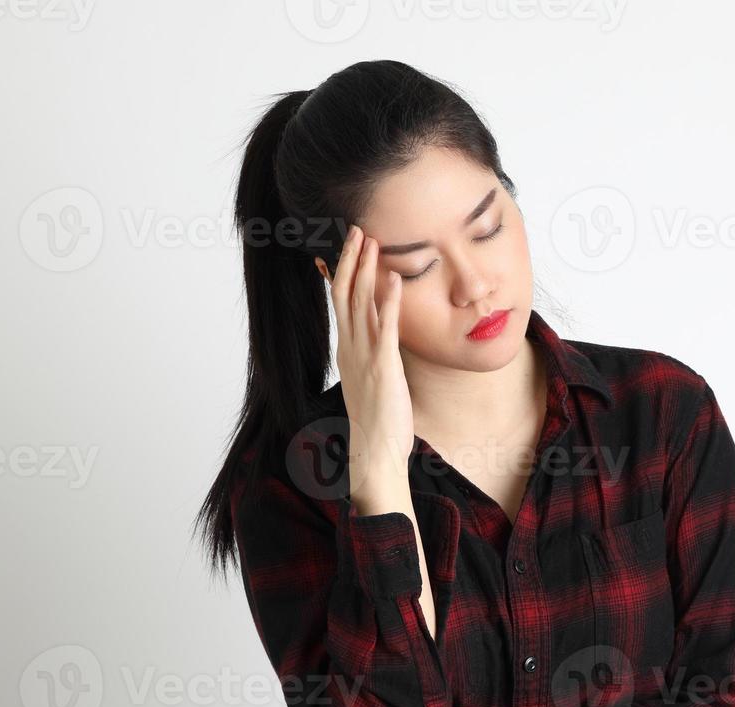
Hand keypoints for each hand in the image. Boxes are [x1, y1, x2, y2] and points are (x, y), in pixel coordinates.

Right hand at [319, 224, 413, 481]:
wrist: (374, 450)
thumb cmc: (378, 418)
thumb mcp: (372, 378)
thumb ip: (373, 354)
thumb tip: (379, 340)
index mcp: (347, 348)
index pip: (339, 300)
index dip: (341, 270)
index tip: (346, 245)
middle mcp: (351, 347)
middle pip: (345, 293)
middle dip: (350, 259)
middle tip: (356, 229)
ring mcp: (365, 355)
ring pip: (360, 303)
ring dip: (366, 270)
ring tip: (372, 241)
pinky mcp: (384, 366)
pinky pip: (386, 327)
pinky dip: (390, 301)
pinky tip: (395, 279)